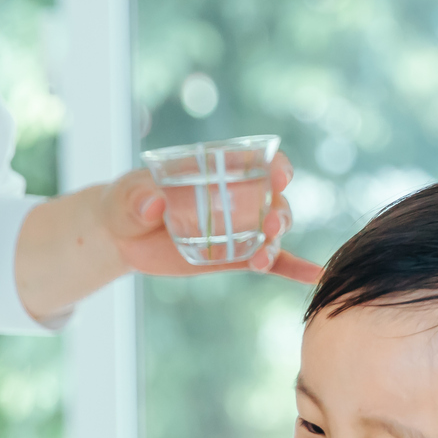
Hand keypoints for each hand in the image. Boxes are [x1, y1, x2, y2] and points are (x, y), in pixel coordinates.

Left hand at [102, 152, 319, 283]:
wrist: (125, 235)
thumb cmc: (128, 202)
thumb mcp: (126, 196)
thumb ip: (138, 196)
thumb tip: (153, 203)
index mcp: (220, 171)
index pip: (259, 162)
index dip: (276, 166)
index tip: (279, 174)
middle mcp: (240, 198)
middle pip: (275, 201)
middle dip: (279, 213)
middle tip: (270, 228)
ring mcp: (241, 229)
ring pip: (273, 233)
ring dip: (276, 243)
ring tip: (261, 259)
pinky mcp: (236, 255)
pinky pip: (272, 260)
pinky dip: (293, 267)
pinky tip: (312, 275)